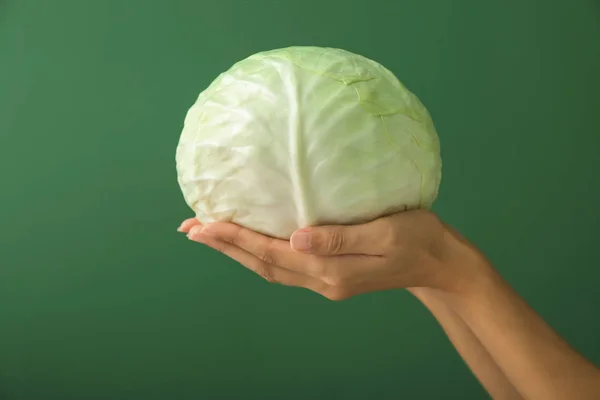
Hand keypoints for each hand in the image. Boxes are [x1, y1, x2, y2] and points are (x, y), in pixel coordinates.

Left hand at [179, 210, 482, 299]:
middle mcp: (321, 280)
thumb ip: (341, 237)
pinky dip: (258, 251)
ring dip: (237, 250)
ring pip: (269, 266)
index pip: (271, 253)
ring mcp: (324, 281)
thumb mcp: (385, 234)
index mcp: (330, 271)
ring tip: (209, 233)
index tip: (203, 223)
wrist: (439, 263)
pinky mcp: (330, 274)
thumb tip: (295, 237)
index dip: (235, 238)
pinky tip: (250, 239)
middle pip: (262, 264)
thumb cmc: (419, 239)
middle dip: (224, 246)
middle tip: (190, 228)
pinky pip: (283, 264)